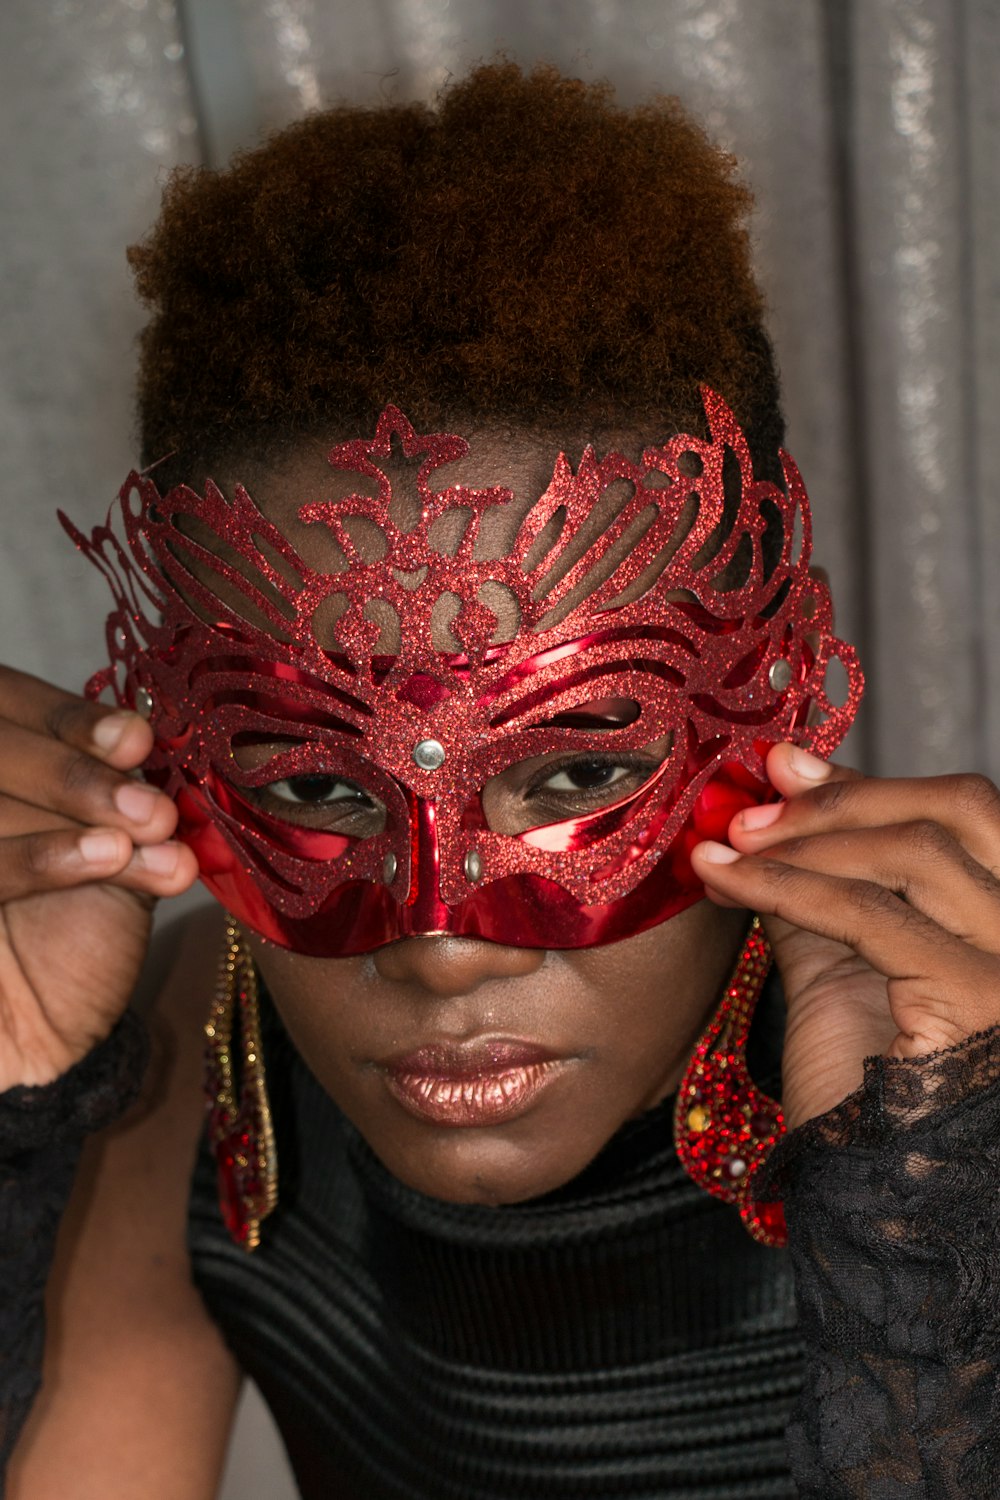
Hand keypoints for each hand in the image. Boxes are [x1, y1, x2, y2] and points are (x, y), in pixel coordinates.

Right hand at [0, 666, 197, 1088]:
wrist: (35, 1033)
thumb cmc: (72, 928)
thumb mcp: (114, 849)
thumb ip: (127, 799)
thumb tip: (161, 741)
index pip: (9, 703)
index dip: (68, 717)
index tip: (139, 738)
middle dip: (78, 771)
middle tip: (154, 806)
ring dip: (76, 807)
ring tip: (151, 831)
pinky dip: (43, 857)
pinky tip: (107, 856)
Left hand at [689, 745, 999, 1127]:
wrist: (880, 1208)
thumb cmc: (865, 1101)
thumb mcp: (843, 970)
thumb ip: (821, 895)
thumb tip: (768, 822)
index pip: (965, 816)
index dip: (871, 782)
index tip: (784, 767)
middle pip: (963, 810)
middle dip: (848, 794)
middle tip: (754, 805)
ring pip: (916, 851)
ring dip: (805, 836)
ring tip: (727, 844)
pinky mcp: (979, 1001)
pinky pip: (869, 913)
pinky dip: (784, 884)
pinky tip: (724, 878)